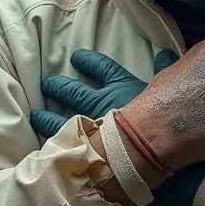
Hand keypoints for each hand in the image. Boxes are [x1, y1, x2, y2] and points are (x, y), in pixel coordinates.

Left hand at [31, 48, 177, 137]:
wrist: (157, 146)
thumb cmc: (166, 117)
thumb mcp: (168, 88)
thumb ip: (166, 70)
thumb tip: (166, 56)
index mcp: (123, 87)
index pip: (103, 69)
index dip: (89, 62)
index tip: (77, 57)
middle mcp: (103, 103)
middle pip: (75, 93)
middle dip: (59, 87)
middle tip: (46, 83)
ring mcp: (93, 127)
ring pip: (62, 120)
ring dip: (47, 117)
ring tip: (35, 115)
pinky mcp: (88, 150)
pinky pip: (65, 146)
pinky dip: (54, 144)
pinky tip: (44, 147)